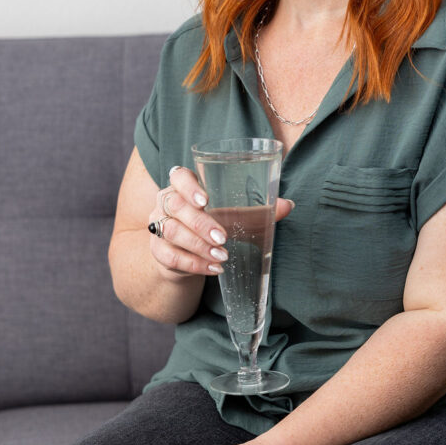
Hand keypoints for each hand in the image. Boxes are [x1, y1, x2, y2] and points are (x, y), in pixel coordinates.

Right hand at [148, 165, 293, 279]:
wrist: (184, 257)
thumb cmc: (211, 226)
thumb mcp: (230, 216)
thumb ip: (255, 210)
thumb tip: (288, 205)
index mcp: (182, 187)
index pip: (178, 177)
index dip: (189, 186)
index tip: (205, 199)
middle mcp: (166, 203)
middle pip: (176, 207)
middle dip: (200, 223)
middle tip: (223, 237)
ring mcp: (158, 227)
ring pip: (171, 231)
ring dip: (198, 245)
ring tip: (222, 255)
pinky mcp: (158, 251)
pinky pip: (170, 256)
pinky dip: (194, 263)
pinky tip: (213, 267)